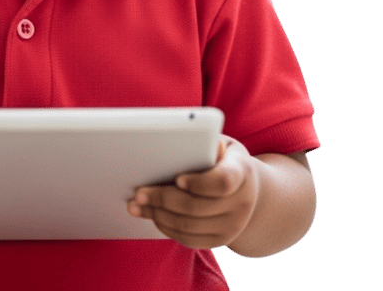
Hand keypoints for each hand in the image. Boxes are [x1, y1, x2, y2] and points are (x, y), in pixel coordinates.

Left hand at [127, 135, 259, 248]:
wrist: (247, 190)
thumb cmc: (224, 159)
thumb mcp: (223, 145)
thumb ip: (208, 142)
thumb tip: (195, 141)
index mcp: (242, 173)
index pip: (223, 182)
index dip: (199, 183)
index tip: (177, 178)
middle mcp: (241, 203)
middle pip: (197, 207)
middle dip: (163, 199)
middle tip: (139, 192)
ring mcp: (232, 226)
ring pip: (189, 225)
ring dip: (158, 215)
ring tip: (136, 205)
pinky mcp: (220, 240)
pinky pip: (190, 239)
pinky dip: (167, 227)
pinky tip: (152, 215)